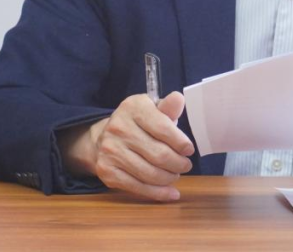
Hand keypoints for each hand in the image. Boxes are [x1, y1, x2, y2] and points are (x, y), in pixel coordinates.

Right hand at [60, 91, 194, 201]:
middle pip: (158, 154)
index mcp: (133, 108)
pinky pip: (138, 187)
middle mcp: (119, 128)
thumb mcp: (151, 109)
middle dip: (178, 163)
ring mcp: (111, 151)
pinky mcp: (107, 171)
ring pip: (150, 173)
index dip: (181, 143)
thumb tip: (179, 99)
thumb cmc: (137, 123)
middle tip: (186, 165)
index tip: (189, 150)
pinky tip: (170, 192)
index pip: (163, 128)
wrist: (103, 138)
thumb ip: (167, 107)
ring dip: (169, 178)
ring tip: (176, 174)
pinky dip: (158, 193)